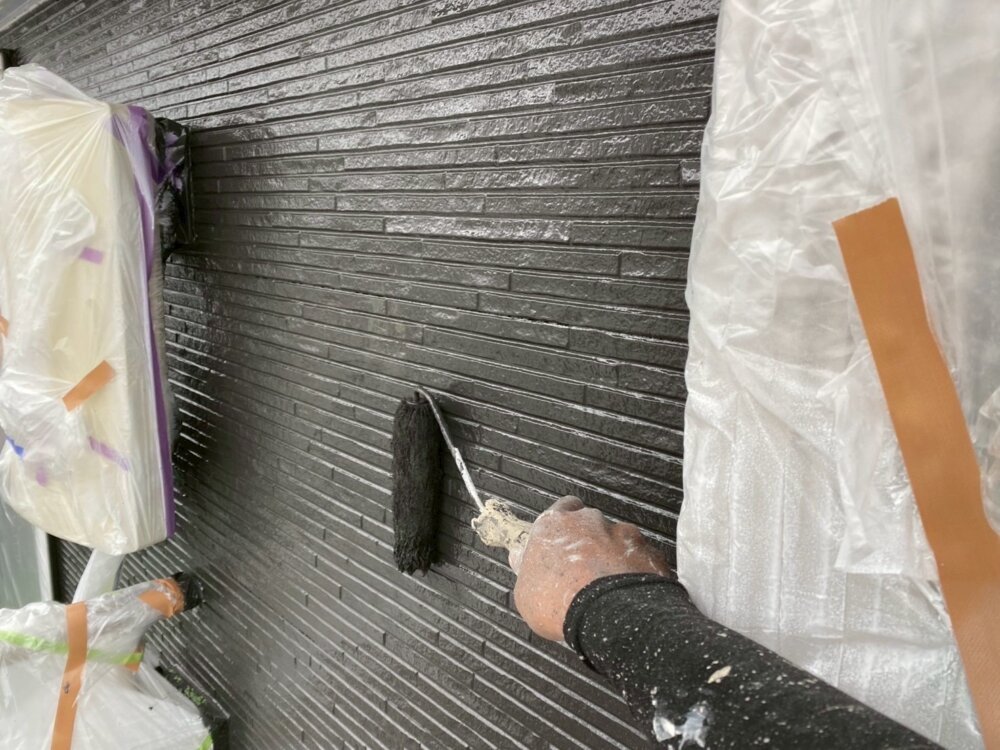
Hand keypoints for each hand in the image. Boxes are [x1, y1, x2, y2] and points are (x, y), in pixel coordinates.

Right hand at [511, 496, 670, 640]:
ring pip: (617, 539)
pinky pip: (641, 557)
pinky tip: (628, 593)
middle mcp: (589, 521)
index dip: (563, 526)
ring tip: (607, 587)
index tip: (562, 543)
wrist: (608, 615)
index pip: (561, 508)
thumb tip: (520, 558)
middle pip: (590, 522)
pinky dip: (636, 571)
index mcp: (555, 524)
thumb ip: (525, 569)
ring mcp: (621, 533)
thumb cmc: (561, 602)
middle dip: (589, 541)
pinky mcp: (648, 551)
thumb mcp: (525, 593)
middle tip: (583, 569)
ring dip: (613, 556)